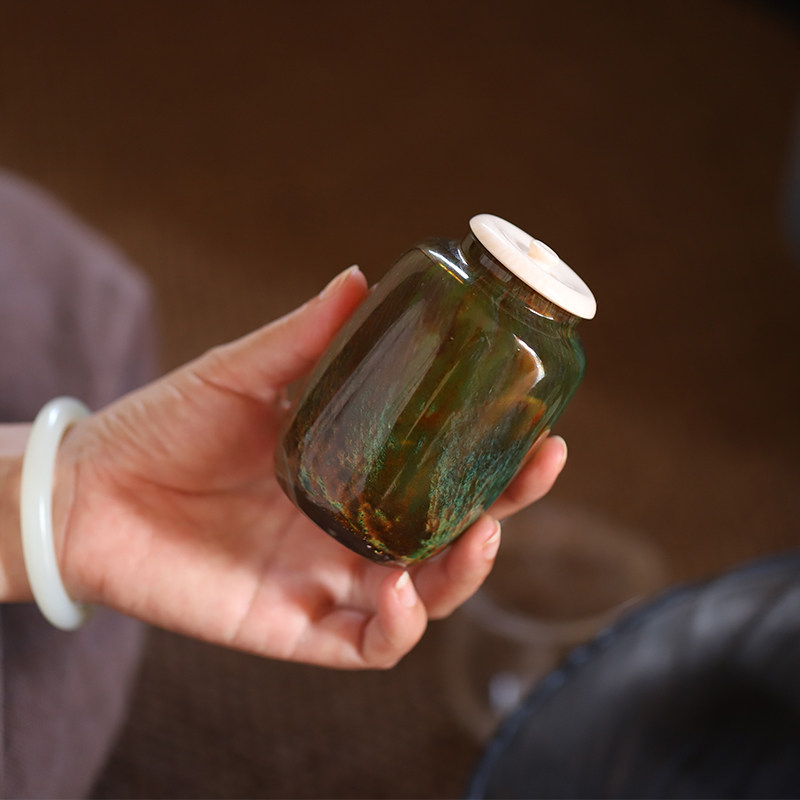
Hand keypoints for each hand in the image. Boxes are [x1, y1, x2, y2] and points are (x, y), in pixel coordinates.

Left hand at [55, 267, 567, 668]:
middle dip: (504, 512)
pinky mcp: (295, 627)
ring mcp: (329, 580)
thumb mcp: (244, 374)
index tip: (540, 428)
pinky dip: (394, 628)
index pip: (447, 474)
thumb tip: (358, 278)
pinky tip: (394, 590)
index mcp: (355, 473)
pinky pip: (366, 645)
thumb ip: (304, 338)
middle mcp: (354, 529)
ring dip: (463, 573)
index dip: (500, 460)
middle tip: (532, 471)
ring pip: (426, 597)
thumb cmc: (167, 426)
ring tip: (478, 537)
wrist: (90, 489)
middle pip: (453, 537)